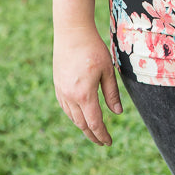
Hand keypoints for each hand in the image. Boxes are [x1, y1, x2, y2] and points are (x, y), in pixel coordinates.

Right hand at [53, 24, 122, 144]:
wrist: (72, 32)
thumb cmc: (93, 48)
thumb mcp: (107, 70)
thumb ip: (112, 93)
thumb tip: (117, 113)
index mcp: (84, 94)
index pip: (94, 122)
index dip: (102, 135)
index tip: (109, 142)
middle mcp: (70, 97)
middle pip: (82, 124)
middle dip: (92, 134)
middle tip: (102, 140)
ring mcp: (61, 92)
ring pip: (72, 117)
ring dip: (83, 125)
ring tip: (93, 129)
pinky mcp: (57, 85)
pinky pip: (65, 107)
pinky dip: (73, 115)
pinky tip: (80, 114)